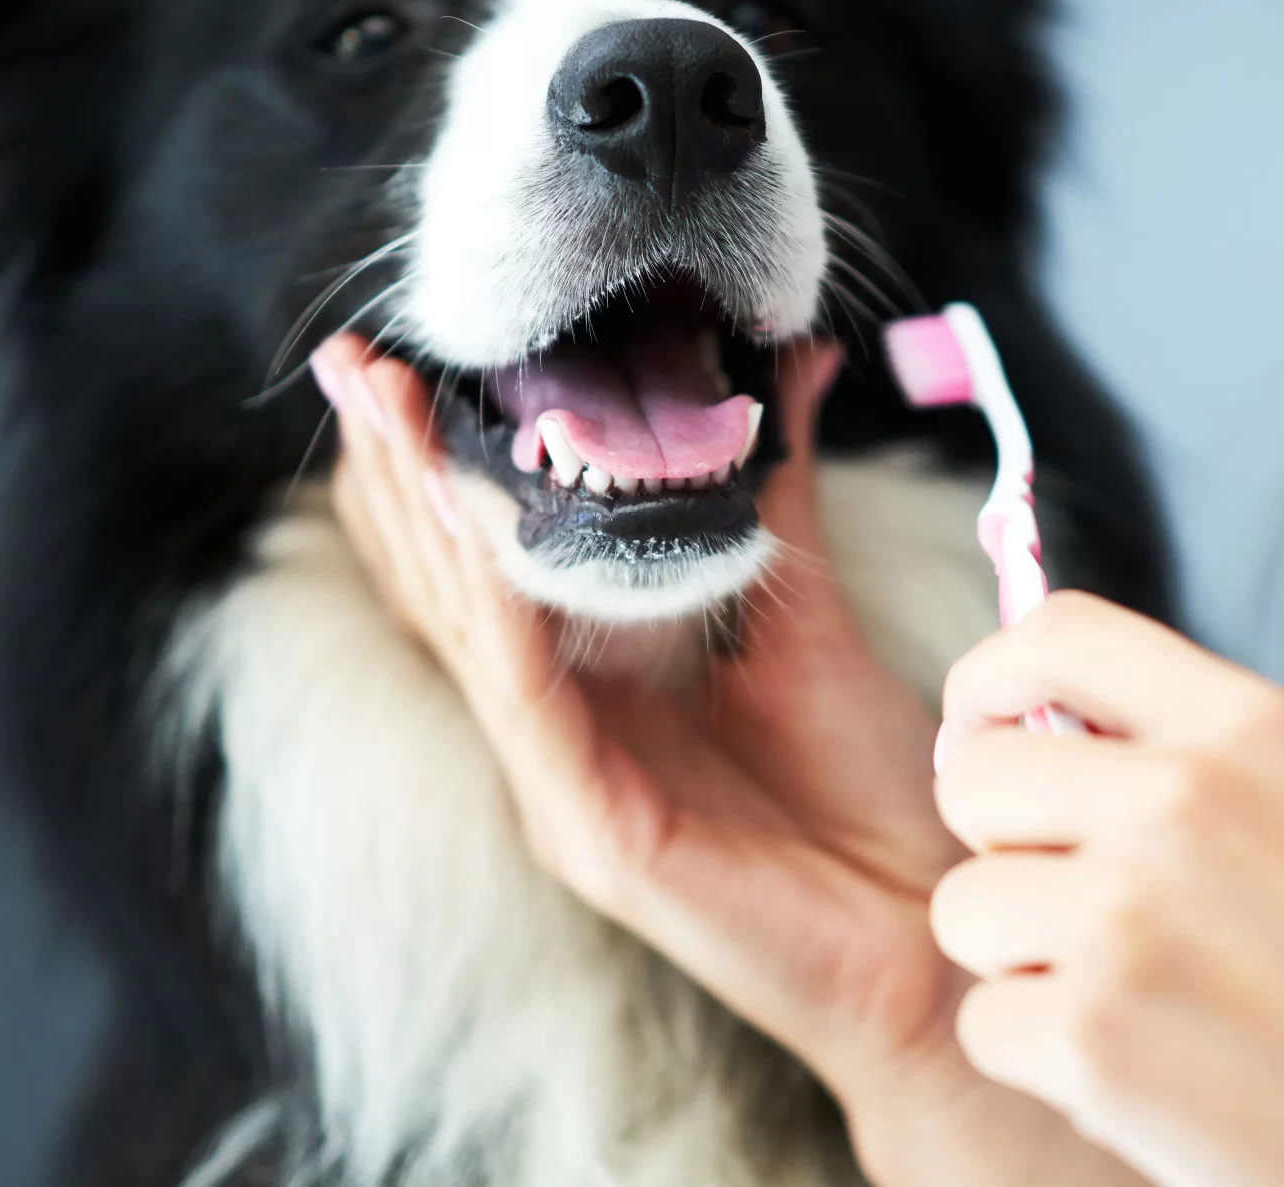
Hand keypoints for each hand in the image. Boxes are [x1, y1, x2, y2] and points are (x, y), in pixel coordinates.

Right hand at [308, 332, 1140, 1186]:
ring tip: (384, 416)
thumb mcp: (811, 610)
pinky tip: (477, 531)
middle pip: (450, 587)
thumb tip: (794, 362)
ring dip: (421, 519)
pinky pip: (530, 702)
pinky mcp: (595, 836)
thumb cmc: (878, 785)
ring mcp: (566, 788)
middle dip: (395, 470)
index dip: (438, 463)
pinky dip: (500, 611)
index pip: (487, 561)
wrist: (934, 926)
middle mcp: (562, 731)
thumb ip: (780, 490)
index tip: (402, 357)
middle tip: (349, 361)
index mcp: (601, 679)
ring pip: (468, 635)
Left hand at [931, 595, 1283, 1186]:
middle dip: (1001, 844)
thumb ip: (1177, 748)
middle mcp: (1177, 799)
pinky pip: (985, 1021)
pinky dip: (1042, 1057)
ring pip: (966, 907)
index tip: (985, 732)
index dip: (989, 683)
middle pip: (975, 775)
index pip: (1053, 635)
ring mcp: (1126, 918)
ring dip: (1021, 960)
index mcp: (1243, 723)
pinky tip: (1138, 1065)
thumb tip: (1016, 724)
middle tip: (1076, 903)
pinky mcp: (1090, 1036)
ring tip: (1131, 993)